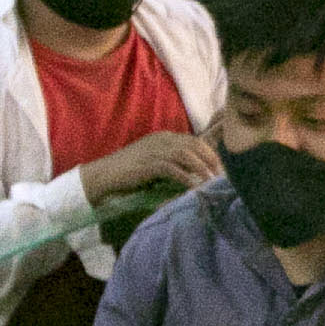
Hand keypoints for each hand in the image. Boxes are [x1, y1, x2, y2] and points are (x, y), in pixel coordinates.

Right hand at [80, 126, 220, 201]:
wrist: (103, 175)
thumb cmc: (129, 173)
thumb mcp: (154, 162)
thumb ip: (172, 163)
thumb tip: (194, 174)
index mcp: (163, 137)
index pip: (193, 140)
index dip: (210, 152)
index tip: (221, 167)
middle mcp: (160, 140)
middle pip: (193, 145)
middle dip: (210, 160)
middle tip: (221, 175)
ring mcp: (153, 150)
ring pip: (186, 154)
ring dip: (202, 168)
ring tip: (212, 182)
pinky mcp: (147, 164)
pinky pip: (172, 169)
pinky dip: (186, 178)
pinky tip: (194, 188)